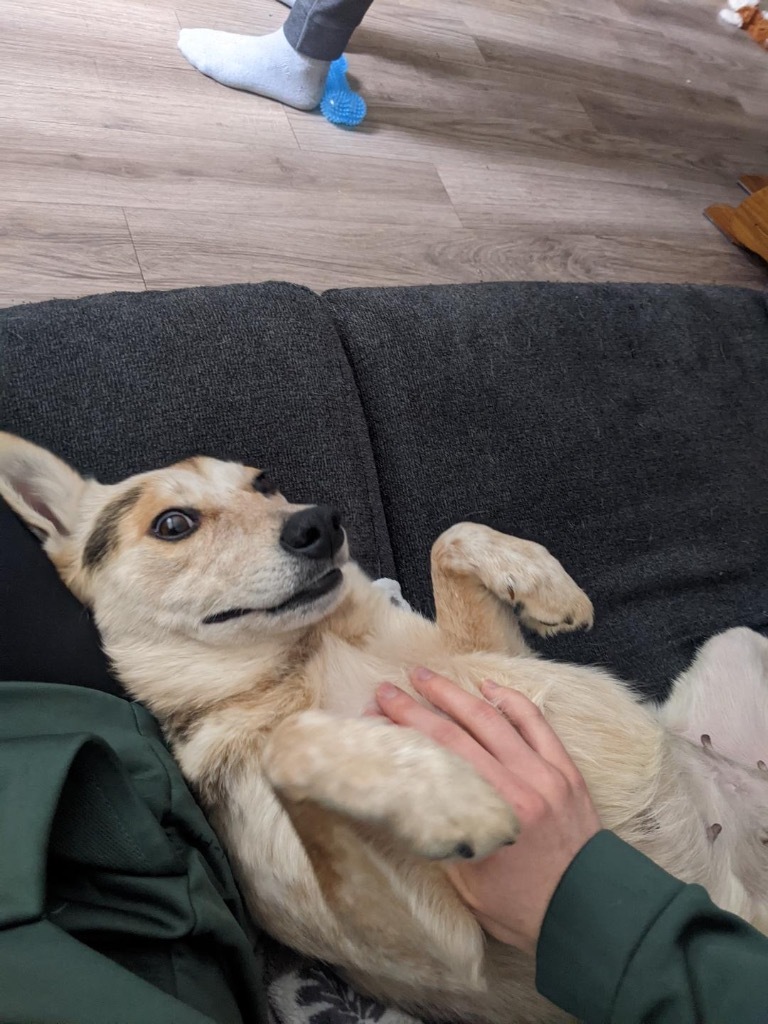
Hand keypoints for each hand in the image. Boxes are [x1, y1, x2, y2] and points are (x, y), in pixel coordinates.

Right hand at [374, 671, 600, 954]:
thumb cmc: (522, 907)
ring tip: (426, 677)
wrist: (589, 912)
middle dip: (420, 704)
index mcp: (494, 814)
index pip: (440, 756)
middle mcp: (522, 786)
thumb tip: (404, 796)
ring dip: (457, 694)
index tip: (378, 713)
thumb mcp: (466, 882)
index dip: (406, 730)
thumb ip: (441, 834)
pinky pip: (536, 723)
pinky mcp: (566, 771)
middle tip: (389, 689)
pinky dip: (511, 701)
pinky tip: (488, 687)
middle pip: (461, 730)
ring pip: (496, 718)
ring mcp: (548, 774)